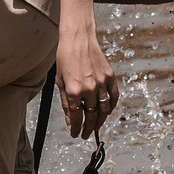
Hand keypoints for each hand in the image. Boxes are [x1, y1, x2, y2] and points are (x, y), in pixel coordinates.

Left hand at [57, 23, 118, 139]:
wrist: (78, 39)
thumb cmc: (65, 59)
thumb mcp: (60, 82)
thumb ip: (66, 103)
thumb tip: (71, 121)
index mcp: (74, 90)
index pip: (77, 117)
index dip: (76, 129)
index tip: (75, 134)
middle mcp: (89, 88)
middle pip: (91, 116)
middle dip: (88, 129)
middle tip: (85, 134)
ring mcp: (101, 82)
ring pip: (104, 110)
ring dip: (100, 122)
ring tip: (95, 127)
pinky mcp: (110, 76)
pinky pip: (113, 97)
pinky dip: (111, 107)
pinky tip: (106, 113)